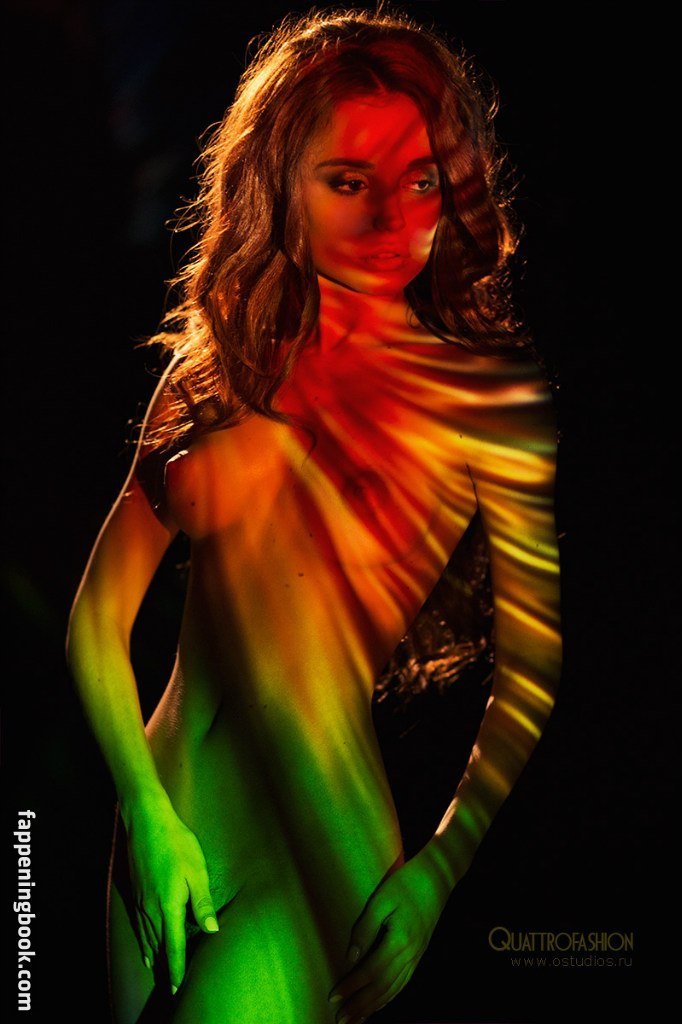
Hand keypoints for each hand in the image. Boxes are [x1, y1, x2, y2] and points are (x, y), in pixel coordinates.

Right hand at [123, 795, 219, 993]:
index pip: (174, 945)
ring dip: (155, 956)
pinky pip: (139, 925)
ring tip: (160, 973)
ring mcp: (141, 901)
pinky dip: (143, 941)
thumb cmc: (177, 842)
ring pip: (148, 937)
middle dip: (166, 967)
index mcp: (169, 905)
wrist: (147, 821)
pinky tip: (145, 948)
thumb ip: (202, 902)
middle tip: (172, 987)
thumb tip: (212, 930)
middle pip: (159, 945)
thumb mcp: (196, 870)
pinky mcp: (136, 893)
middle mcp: (151, 908)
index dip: (177, 968)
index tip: (178, 987)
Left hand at [327, 843, 452, 1022]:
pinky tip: (379, 1004)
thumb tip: (350, 958)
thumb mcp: (382, 899)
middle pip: (381, 987)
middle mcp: (411, 954)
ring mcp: (417, 955)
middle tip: (340, 1020)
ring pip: (393, 989)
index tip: (333, 998)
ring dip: (373, 1007)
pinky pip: (404, 982)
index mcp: (400, 941)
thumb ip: (365, 928)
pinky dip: (389, 997)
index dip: (351, 986)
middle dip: (359, 1006)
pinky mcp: (420, 952)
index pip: (370, 971)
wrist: (439, 875)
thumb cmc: (407, 882)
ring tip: (355, 1020)